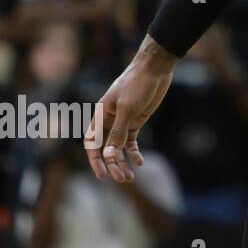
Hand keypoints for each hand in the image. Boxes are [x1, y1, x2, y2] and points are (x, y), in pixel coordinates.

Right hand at [85, 37, 176, 182]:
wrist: (155, 68)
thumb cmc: (137, 84)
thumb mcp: (128, 109)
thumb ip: (119, 132)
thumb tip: (110, 154)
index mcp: (100, 116)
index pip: (92, 143)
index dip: (95, 160)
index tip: (103, 175)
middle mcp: (109, 120)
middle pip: (106, 148)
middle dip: (113, 165)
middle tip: (123, 179)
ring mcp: (123, 121)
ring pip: (119, 147)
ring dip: (123, 162)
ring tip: (130, 177)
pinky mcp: (136, 120)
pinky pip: (132, 141)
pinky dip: (134, 152)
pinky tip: (140, 162)